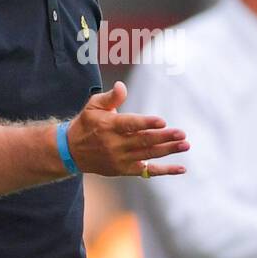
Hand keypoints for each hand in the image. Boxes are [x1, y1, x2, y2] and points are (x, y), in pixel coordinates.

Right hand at [66, 81, 188, 177]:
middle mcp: (114, 144)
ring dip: (168, 150)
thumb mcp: (93, 106)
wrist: (72, 151)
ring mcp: (120, 159)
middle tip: (182, 134)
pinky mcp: (124, 169)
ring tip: (185, 145)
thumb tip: (121, 86)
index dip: (146, 123)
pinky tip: (180, 167)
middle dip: (164, 137)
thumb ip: (110, 97)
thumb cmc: (86, 124)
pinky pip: (147, 171)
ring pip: (148, 155)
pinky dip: (165, 170)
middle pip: (143, 141)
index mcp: (108, 126)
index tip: (162, 121)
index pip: (130, 125)